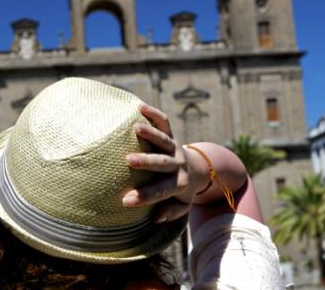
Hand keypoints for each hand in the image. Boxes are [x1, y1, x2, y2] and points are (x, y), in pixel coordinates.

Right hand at [122, 104, 209, 222]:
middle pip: (162, 163)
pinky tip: (139, 107)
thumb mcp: (182, 206)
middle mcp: (178, 164)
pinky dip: (154, 114)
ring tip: (134, 128)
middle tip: (128, 161)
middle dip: (146, 162)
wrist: (199, 170)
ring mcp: (175, 147)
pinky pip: (165, 122)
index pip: (161, 191)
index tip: (125, 201)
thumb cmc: (183, 191)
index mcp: (180, 184)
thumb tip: (156, 219)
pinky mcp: (172, 134)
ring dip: (150, 134)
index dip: (144, 196)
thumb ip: (171, 213)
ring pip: (164, 139)